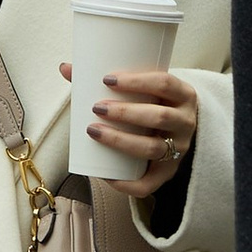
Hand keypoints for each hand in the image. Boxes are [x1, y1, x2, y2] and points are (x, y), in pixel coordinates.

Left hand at [60, 60, 197, 198]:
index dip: (138, 81)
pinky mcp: (169, 172)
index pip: (165, 83)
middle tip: (97, 108)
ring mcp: (180, 148)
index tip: (107, 79)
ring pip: (153, 148)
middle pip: (160, 117)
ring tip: (94, 131)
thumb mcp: (145, 90)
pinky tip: (106, 175)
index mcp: (183, 95)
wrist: (178, 131)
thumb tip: (65, 67)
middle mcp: (186, 122)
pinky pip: (150, 183)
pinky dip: (127, 183)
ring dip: (121, 141)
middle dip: (126, 113)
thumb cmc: (154, 105)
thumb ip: (108, 80)